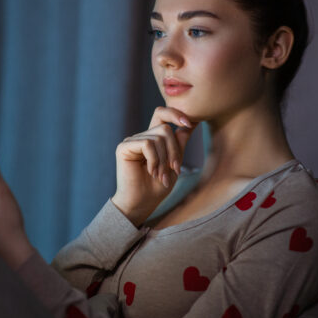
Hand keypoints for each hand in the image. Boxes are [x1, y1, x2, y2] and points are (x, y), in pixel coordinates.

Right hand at [111, 107, 197, 226]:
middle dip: (174, 150)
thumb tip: (193, 121)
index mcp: (152, 138)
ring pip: (158, 137)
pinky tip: (150, 172)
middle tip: (173, 170)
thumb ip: (180, 142)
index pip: (162, 114)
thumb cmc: (157, 186)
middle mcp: (141, 137)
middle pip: (165, 129)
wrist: (141, 203)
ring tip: (160, 176)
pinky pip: (147, 144)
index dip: (176, 114)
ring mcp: (131, 141)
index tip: (190, 123)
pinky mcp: (124, 147)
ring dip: (164, 160)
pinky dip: (154, 160)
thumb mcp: (174, 162)